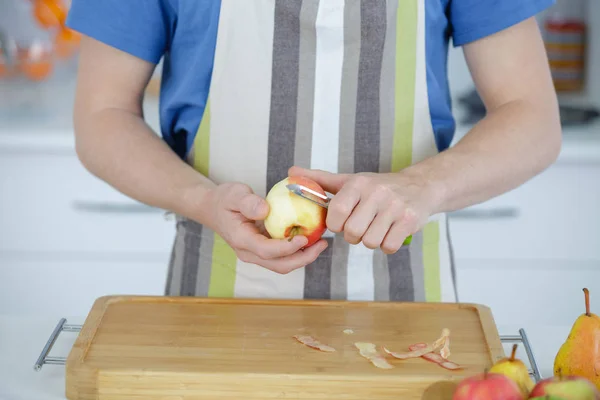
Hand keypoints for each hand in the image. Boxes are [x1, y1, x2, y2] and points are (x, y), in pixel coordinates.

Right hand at [201, 182, 328, 273]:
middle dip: (303, 258)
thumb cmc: (224, 199)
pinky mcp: (262, 251)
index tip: (305, 238)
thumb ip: (248, 202)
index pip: (267, 251)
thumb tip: (266, 209)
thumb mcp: (234, 194)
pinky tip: (311, 238)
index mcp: (241, 240)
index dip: (288, 248)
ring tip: (322, 242)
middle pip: (279, 265)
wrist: (213, 208)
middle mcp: (249, 253)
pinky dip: (298, 251)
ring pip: (283, 264)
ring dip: (304, 257)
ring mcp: (255, 254)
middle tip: (323, 244)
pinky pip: (282, 257)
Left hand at [288, 166, 439, 253]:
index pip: (336, 212)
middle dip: (353, 235)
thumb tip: (290, 173)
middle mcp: (377, 193)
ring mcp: (395, 207)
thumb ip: (320, 180)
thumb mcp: (350, 180)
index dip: (335, 224)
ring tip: (375, 228)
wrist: (419, 186)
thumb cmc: (377, 187)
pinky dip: (386, 245)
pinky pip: (388, 246)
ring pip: (370, 242)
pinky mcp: (409, 221)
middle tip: (359, 227)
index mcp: (359, 183)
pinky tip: (389, 232)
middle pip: (352, 232)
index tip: (341, 222)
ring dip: (370, 241)